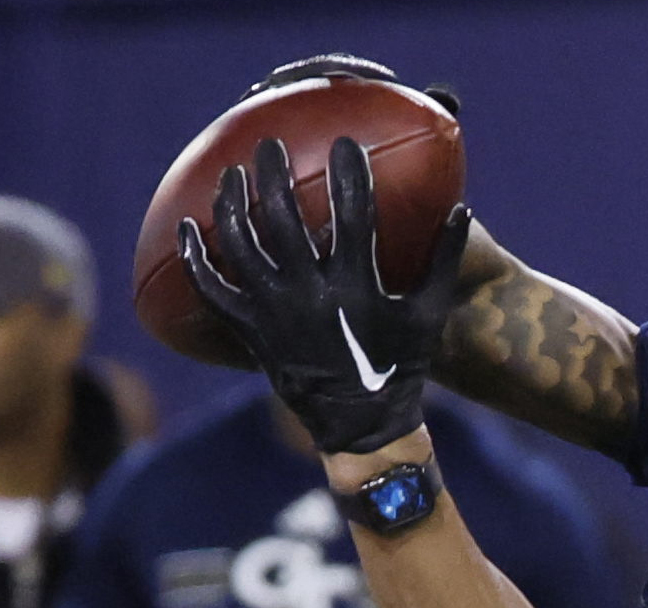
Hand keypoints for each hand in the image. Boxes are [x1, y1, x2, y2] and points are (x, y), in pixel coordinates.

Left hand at [178, 135, 472, 454]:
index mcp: (357, 287)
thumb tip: (462, 209)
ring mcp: (275, 314)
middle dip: (274, 172)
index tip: (344, 141)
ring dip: (231, 202)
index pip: (353, 212)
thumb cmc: (400, 367)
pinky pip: (211, 290)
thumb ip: (445, 261)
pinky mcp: (251, 331)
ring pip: (241, 244)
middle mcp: (311, 296)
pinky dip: (194, 258)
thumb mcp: (429, 315)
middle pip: (283, 217)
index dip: (349, 171)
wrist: (362, 427)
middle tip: (269, 144)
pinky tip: (186, 227)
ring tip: (231, 174)